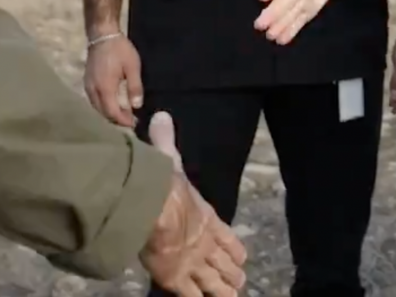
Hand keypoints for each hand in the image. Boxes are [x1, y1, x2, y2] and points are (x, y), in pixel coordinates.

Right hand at [84, 35, 143, 127]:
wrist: (102, 35)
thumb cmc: (120, 50)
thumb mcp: (132, 67)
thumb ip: (135, 88)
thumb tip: (136, 106)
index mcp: (104, 88)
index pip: (112, 112)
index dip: (122, 120)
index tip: (134, 124)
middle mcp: (93, 90)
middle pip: (103, 112)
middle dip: (116, 119)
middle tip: (131, 121)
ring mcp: (88, 86)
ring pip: (97, 108)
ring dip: (109, 113)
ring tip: (124, 115)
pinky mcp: (87, 82)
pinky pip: (94, 100)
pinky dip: (103, 106)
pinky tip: (113, 104)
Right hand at [140, 112, 248, 295]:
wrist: (154, 206)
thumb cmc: (163, 184)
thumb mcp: (167, 159)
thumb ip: (166, 140)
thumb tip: (161, 116)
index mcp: (206, 217)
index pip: (227, 237)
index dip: (234, 248)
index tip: (242, 257)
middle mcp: (204, 242)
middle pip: (224, 262)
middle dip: (232, 273)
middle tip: (241, 283)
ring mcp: (192, 262)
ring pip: (215, 282)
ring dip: (224, 289)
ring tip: (233, 295)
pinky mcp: (176, 278)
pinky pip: (192, 295)